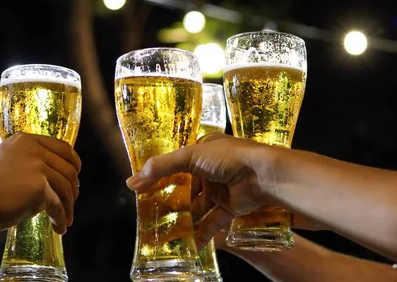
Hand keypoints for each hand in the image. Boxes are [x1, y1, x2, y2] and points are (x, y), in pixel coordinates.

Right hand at [0, 132, 80, 234]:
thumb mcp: (5, 161)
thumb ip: (25, 161)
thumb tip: (48, 176)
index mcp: (27, 140)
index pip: (63, 148)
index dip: (74, 163)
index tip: (75, 175)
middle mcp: (35, 150)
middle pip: (69, 169)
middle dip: (73, 189)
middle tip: (70, 203)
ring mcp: (39, 168)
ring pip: (66, 188)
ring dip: (68, 207)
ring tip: (65, 220)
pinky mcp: (40, 188)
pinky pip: (58, 206)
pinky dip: (60, 218)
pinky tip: (59, 227)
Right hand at [126, 133, 279, 246]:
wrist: (265, 176)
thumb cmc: (229, 158)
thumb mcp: (190, 156)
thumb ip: (161, 168)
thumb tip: (132, 181)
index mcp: (203, 150)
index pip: (176, 165)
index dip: (160, 178)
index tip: (143, 193)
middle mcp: (212, 169)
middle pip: (186, 188)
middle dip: (171, 203)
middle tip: (152, 217)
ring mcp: (222, 188)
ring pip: (198, 208)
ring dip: (185, 221)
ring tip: (166, 234)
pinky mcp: (231, 207)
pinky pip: (213, 222)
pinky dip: (202, 233)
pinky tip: (189, 245)